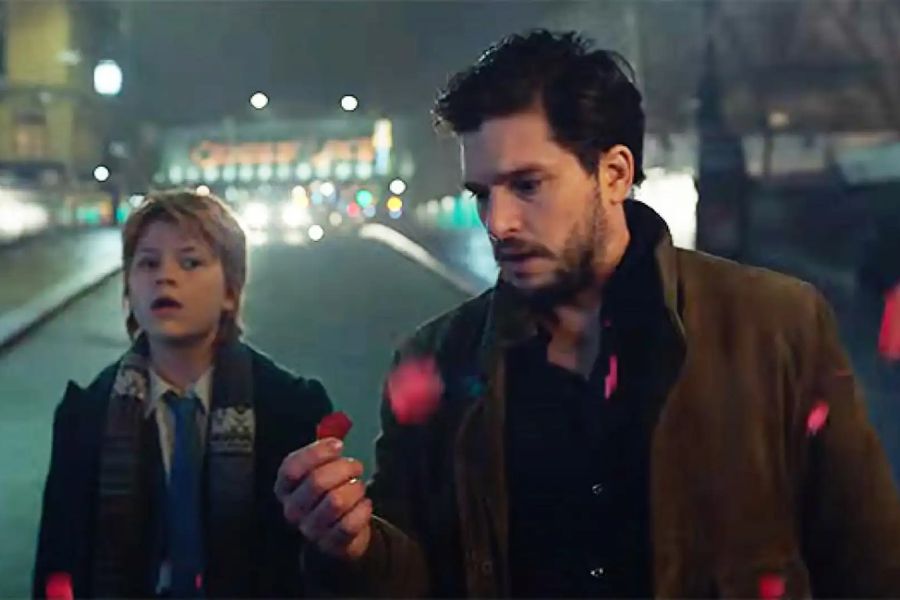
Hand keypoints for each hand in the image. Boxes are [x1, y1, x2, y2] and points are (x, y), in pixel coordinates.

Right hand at [274, 438, 372, 559]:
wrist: (338, 532)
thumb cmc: (328, 492)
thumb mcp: (321, 470)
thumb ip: (324, 453)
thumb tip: (335, 442)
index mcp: (285, 487)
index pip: (291, 468)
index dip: (316, 453)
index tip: (339, 445)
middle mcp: (293, 509)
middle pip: (316, 482)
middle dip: (343, 469)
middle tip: (356, 466)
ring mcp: (311, 529)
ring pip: (335, 502)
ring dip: (354, 489)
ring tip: (359, 487)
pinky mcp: (331, 544)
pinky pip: (349, 524)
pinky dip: (362, 510)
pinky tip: (365, 504)